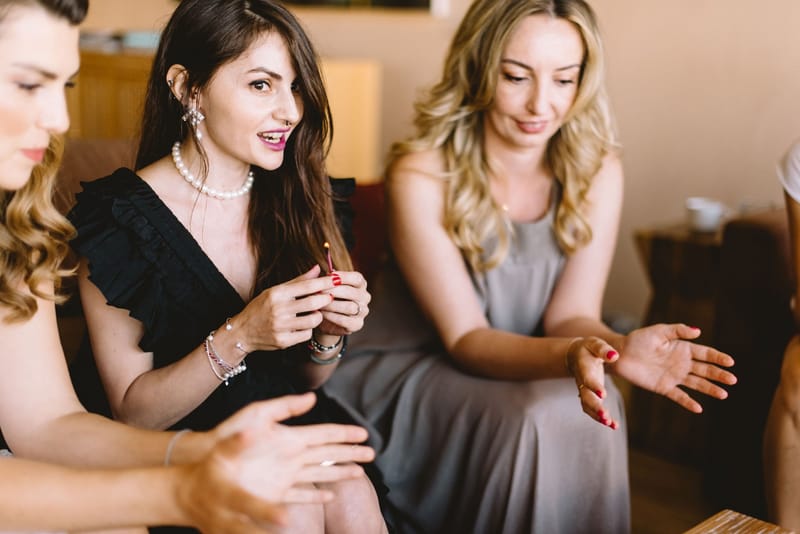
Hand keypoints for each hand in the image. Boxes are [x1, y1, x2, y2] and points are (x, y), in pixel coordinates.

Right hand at [174, 432, 288, 532]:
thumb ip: (235, 444)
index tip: (286, 517)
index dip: (265, 511)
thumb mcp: (218, 455)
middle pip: (244, 531)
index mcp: (224, 495)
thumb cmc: (209, 472)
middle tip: (287, 530)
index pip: (245, 503)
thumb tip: (251, 431)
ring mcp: (222, 532)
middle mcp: (223, 518)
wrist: (185, 497)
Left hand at [209, 393, 373, 501]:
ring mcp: (283, 474)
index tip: (362, 434)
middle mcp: (290, 455)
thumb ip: (283, 407)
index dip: (343, 434)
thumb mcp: (254, 416)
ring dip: (340, 472)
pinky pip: (302, 493)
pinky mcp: (274, 491)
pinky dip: (317, 496)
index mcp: (288, 437)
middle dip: (350, 453)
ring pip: (319, 473)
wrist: (204, 461)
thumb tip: (311, 397)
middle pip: (327, 454)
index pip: (322, 434)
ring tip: (360, 473)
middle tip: (371, 453)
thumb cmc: (227, 436)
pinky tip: (330, 497)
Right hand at [238, 265, 337, 350]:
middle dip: (326, 299)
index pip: (307, 286)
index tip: (337, 279)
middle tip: (329, 297)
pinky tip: (302, 325)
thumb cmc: (261, 307)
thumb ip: (298, 281)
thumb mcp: (276, 291)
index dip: (325, 282)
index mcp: (277, 294)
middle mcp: (278, 310)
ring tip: (313, 312)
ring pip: (313, 320)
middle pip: (314, 302)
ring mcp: (281, 327)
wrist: (242, 332)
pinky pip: (306, 334)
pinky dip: (308, 329)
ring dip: (318, 316)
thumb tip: (317, 269)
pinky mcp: (283, 341)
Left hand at [316, 270, 370, 336]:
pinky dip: (331, 316)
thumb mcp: (324, 287)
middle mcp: (365, 296)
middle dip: (333, 291)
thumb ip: (322, 278)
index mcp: (360, 284)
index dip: (342, 276)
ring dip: (331, 305)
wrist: (326, 321)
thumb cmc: (326, 299)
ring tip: (318, 304)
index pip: (356, 278)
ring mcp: (363, 311)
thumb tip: (316, 268)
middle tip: (318, 291)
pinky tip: (321, 314)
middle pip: (352, 292)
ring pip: (349, 307)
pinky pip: (344, 320)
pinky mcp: (357, 324)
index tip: (327, 276)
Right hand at [565, 336, 621, 428]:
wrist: (576, 355)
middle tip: (605, 417)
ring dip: (598, 416)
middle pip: (586, 397)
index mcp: (583, 368)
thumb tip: (614, 356)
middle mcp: (582, 382)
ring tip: (610, 423)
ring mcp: (585, 391)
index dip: (594, 386)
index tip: (603, 394)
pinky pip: (593, 410)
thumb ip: (603, 349)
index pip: (587, 379)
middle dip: (595, 407)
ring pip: (588, 406)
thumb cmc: (588, 348)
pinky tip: (614, 425)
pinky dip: (602, 419)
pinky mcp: (590, 397)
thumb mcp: (595, 344)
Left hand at [613, 323, 736, 412]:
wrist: (620, 354)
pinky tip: (699, 408)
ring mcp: (674, 376)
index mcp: (682, 348)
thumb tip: (698, 331)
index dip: (717, 357)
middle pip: (704, 370)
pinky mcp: (664, 387)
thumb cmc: (638, 340)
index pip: (705, 353)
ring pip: (696, 384)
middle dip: (718, 375)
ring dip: (710, 389)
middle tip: (733, 380)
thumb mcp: (658, 331)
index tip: (730, 362)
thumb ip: (677, 331)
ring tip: (724, 394)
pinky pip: (679, 396)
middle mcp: (681, 363)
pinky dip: (688, 402)